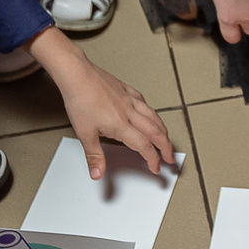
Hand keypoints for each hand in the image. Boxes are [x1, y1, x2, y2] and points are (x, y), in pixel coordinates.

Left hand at [39, 30, 175, 173]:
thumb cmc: (80, 99)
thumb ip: (94, 156)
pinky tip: (149, 113)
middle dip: (166, 147)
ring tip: (166, 138)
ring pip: (154, 117)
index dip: (153, 159)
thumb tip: (97, 173)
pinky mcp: (126, 89)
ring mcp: (130, 100)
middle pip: (156, 132)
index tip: (156, 167)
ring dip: (163, 130)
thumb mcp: (84, 133)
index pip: (144, 146)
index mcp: (121, 125)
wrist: (77, 74)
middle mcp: (130, 112)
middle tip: (170, 157)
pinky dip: (151, 112)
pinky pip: (145, 102)